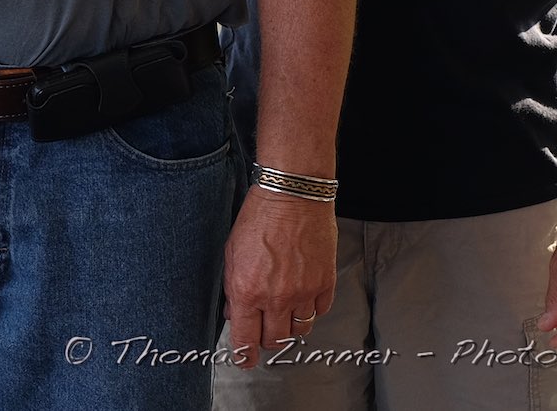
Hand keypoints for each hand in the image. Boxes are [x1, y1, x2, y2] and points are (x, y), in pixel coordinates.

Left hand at [223, 189, 336, 368]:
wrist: (293, 196)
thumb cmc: (259, 218)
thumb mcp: (232, 253)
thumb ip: (232, 288)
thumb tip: (235, 312)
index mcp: (247, 291)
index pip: (245, 340)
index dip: (244, 356)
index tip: (245, 359)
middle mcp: (276, 298)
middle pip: (274, 340)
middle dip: (266, 338)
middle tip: (263, 327)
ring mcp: (303, 293)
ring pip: (298, 331)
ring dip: (289, 325)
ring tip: (283, 309)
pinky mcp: (325, 284)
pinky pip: (318, 312)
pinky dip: (310, 309)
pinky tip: (302, 294)